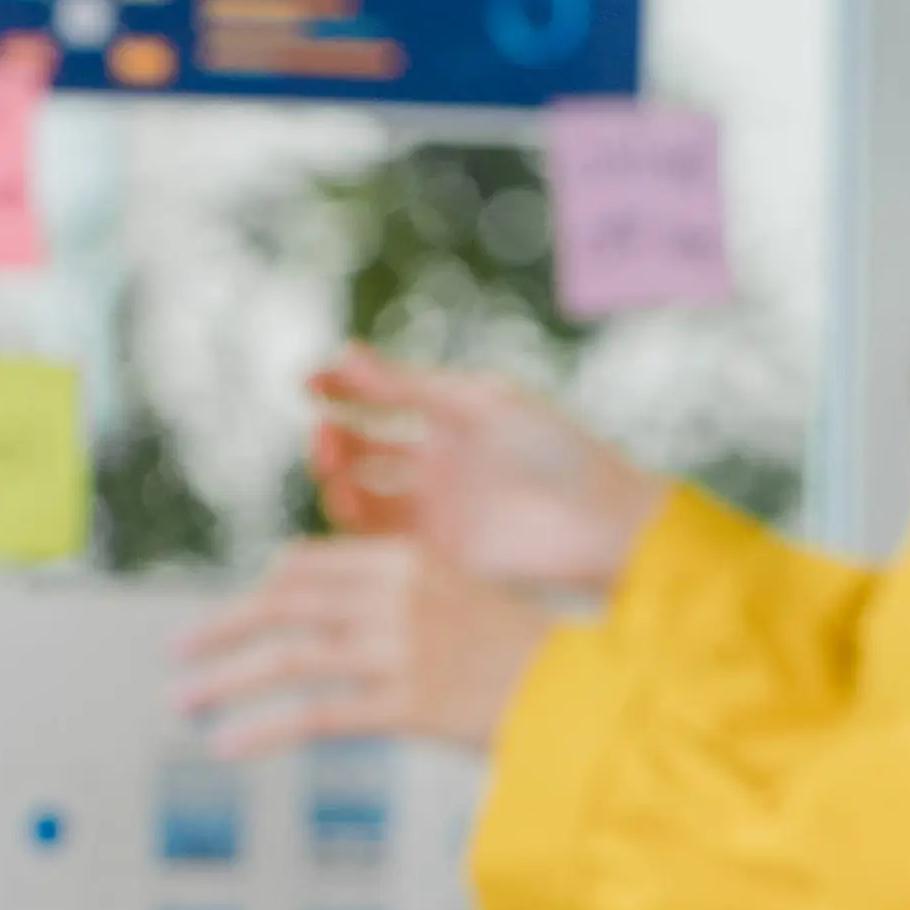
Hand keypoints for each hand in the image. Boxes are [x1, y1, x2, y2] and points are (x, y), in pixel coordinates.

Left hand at [171, 537, 551, 756]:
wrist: (581, 698)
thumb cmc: (518, 656)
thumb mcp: (456, 599)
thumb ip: (390, 598)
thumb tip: (318, 615)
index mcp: (406, 559)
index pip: (305, 565)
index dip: (260, 593)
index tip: (232, 619)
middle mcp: (396, 595)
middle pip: (282, 605)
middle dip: (220, 629)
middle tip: (176, 652)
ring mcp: (400, 648)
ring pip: (286, 659)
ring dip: (224, 681)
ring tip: (182, 703)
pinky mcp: (407, 704)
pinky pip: (315, 717)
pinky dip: (263, 731)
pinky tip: (228, 746)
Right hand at [308, 351, 665, 591]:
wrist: (601, 523)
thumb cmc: (556, 451)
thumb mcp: (478, 404)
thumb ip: (408, 384)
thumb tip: (342, 352)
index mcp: (450, 421)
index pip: (378, 402)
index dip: (339, 391)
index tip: (308, 384)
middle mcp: (436, 467)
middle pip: (361, 454)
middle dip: (332, 441)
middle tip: (324, 437)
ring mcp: (435, 512)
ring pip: (362, 499)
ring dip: (337, 482)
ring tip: (334, 472)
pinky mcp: (437, 558)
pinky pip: (381, 544)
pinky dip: (354, 525)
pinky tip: (348, 503)